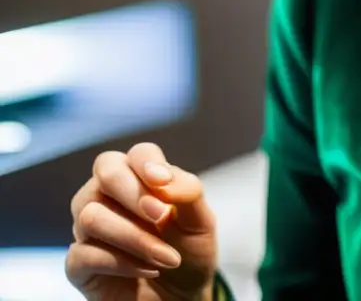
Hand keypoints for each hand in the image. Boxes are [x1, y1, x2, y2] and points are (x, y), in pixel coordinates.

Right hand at [66, 142, 217, 300]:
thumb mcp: (201, 221)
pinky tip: (148, 270)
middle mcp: (109, 196)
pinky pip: (84, 254)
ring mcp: (89, 230)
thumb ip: (188, 192)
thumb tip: (163, 180)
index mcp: (140, 179)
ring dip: (135, 237)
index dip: (146, 163)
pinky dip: (123, 263)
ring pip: (91, 216)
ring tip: (167, 257)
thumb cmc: (189, 251)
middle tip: (162, 217)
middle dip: (135, 193)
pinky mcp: (79, 264)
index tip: (163, 182)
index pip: (135, 154)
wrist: (183, 297)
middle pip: (105, 170)